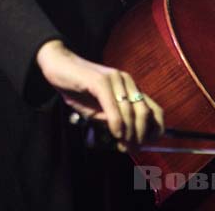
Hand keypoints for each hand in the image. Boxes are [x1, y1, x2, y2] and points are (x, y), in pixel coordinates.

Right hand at [36, 40, 163, 148]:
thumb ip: (112, 119)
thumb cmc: (78, 89)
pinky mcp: (100, 80)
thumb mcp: (98, 109)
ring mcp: (114, 79)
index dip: (155, 129)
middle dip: (141, 135)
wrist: (59, 66)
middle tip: (133, 149)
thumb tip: (125, 136)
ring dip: (129, 133)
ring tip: (123, 146)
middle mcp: (126, 81)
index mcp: (129, 87)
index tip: (147, 145)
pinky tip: (115, 133)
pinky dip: (116, 122)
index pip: (153, 109)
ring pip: (130, 110)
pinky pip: (113, 105)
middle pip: (144, 112)